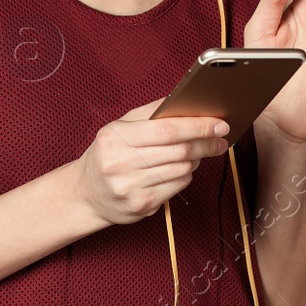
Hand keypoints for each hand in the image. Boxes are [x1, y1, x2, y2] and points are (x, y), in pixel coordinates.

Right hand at [72, 97, 230, 225]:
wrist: (86, 193)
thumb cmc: (107, 155)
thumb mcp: (120, 127)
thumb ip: (151, 112)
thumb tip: (183, 99)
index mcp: (116, 138)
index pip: (167, 130)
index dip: (197, 126)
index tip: (218, 123)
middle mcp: (121, 164)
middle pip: (178, 151)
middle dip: (205, 143)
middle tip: (219, 139)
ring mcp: (130, 188)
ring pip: (181, 170)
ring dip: (197, 159)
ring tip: (199, 151)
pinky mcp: (141, 206)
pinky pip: (177, 187)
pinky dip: (186, 176)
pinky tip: (182, 169)